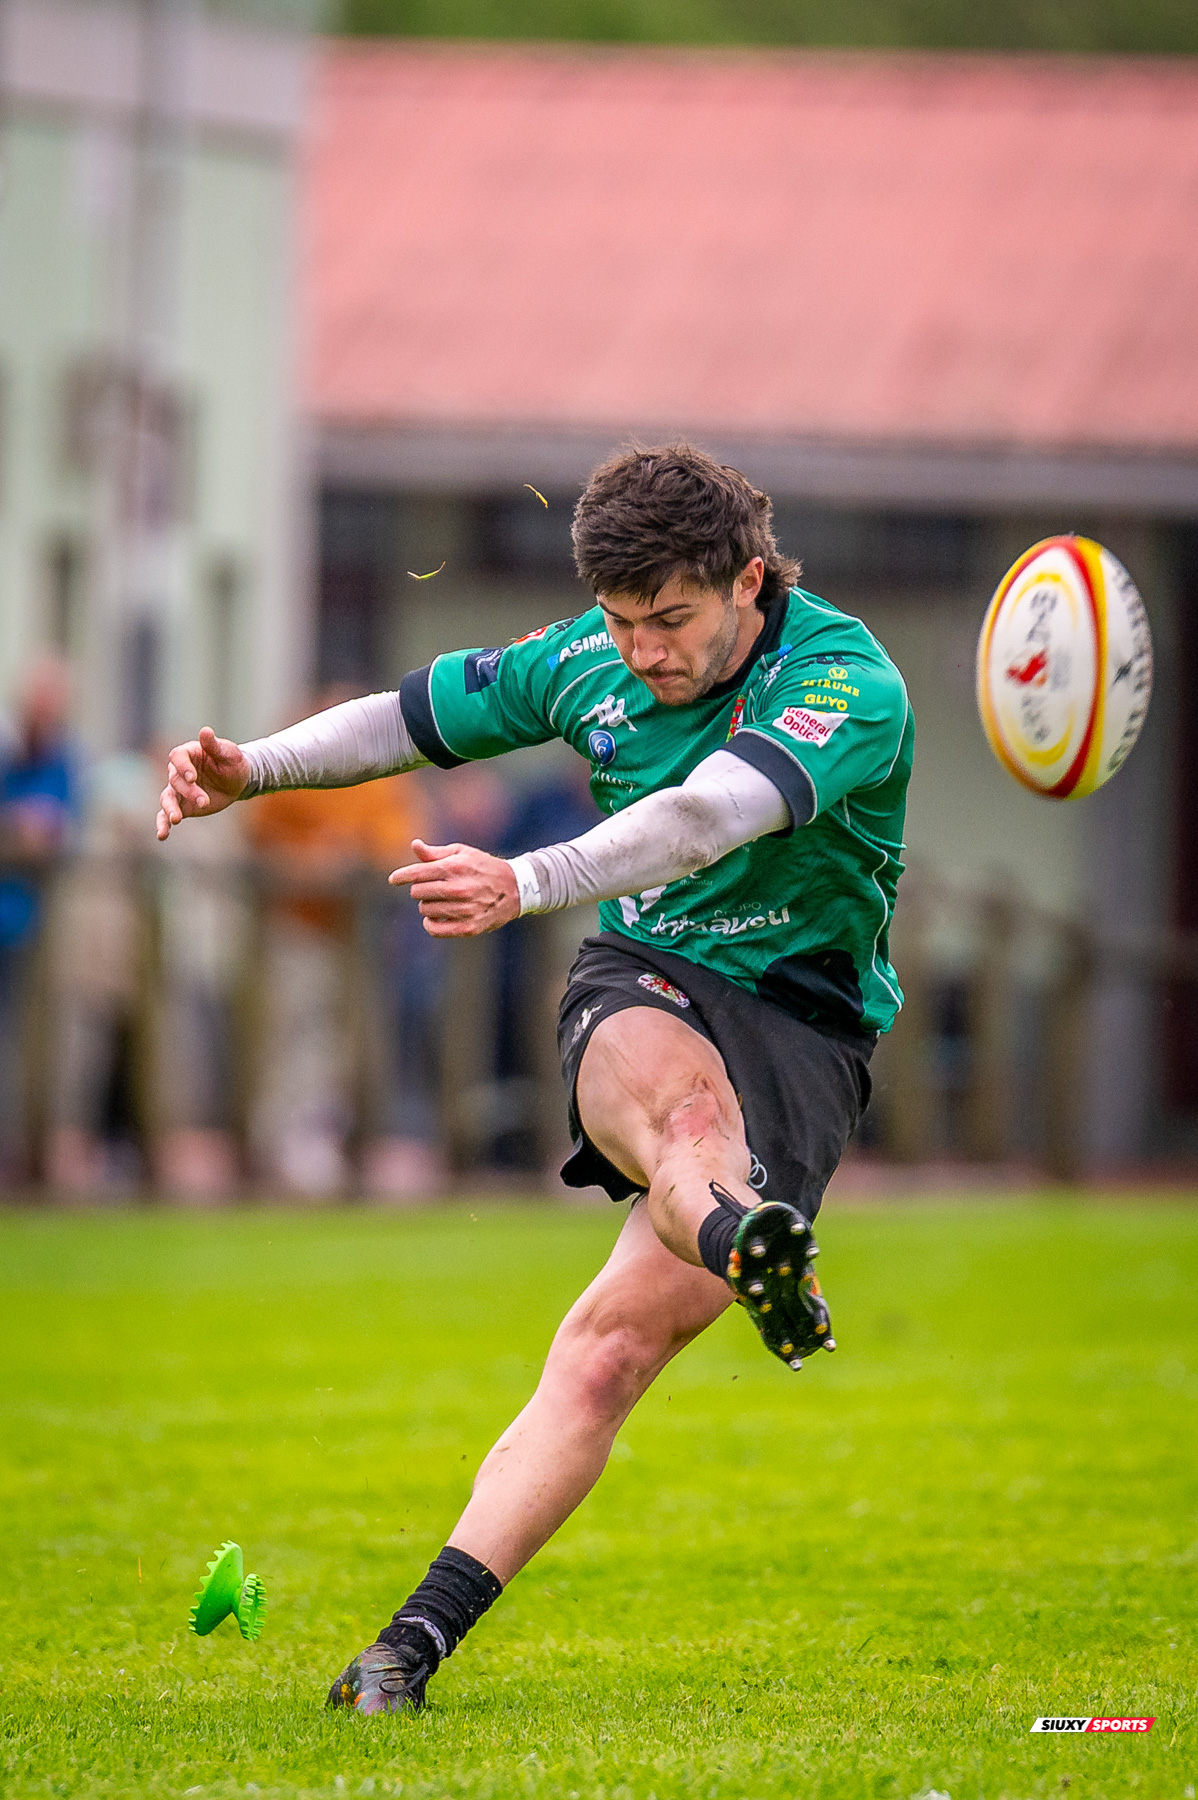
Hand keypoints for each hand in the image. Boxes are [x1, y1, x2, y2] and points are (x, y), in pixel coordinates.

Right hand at [156, 727, 250, 840]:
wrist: (237, 781)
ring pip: (167, 798)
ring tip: (176, 819)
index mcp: (188, 754)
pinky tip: (162, 835)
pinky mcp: (182, 806)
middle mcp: (178, 771)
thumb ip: (215, 745)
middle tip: (205, 801)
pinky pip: (167, 815)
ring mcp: (178, 790)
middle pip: (175, 780)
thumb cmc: (233, 763)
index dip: (183, 767)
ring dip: (170, 809)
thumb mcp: (229, 753)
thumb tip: (205, 731)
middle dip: (189, 792)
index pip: (177, 757)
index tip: (193, 778)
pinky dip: (163, 824)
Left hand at [389, 839, 519, 937]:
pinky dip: (431, 923)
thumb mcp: (462, 853)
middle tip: (432, 887)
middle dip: (420, 889)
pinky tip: (436, 917)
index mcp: (454, 867)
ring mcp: (464, 909)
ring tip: (441, 900)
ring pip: (425, 910)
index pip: (417, 873)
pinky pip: (435, 929)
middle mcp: (458, 889)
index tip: (394, 879)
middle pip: (418, 892)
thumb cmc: (484, 867)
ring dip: (427, 905)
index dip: (401, 876)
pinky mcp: (468, 927)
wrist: (515, 889)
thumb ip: (435, 853)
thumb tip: (415, 845)